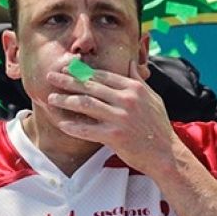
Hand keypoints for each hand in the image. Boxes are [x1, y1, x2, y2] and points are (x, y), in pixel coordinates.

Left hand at [46, 60, 177, 176]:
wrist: (166, 154)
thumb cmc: (158, 125)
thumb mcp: (153, 97)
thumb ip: (138, 80)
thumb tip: (131, 62)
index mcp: (134, 88)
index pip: (102, 75)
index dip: (82, 71)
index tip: (66, 68)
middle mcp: (126, 100)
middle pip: (90, 86)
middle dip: (68, 80)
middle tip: (50, 76)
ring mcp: (120, 117)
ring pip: (86, 104)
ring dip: (65, 100)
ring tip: (51, 98)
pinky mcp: (115, 136)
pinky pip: (88, 129)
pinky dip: (73, 126)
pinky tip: (61, 123)